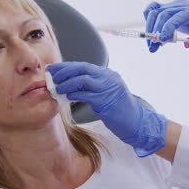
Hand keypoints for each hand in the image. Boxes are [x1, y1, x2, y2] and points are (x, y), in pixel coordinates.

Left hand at [46, 61, 166, 156]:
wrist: (137, 123)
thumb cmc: (120, 110)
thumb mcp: (107, 93)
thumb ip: (92, 87)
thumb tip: (70, 85)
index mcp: (108, 75)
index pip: (83, 66)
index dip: (66, 66)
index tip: (54, 68)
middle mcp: (108, 78)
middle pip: (81, 69)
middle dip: (64, 71)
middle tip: (51, 76)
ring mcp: (108, 88)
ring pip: (82, 79)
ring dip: (67, 83)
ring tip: (56, 87)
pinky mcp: (106, 101)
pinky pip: (85, 94)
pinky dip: (74, 94)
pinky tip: (66, 96)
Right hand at [143, 0, 188, 53]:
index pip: (177, 17)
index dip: (167, 28)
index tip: (161, 40)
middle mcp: (179, 4)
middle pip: (163, 14)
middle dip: (156, 32)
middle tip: (153, 48)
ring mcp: (170, 4)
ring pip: (154, 12)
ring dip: (149, 28)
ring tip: (151, 45)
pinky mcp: (163, 7)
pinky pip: (151, 9)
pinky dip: (148, 20)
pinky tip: (151, 32)